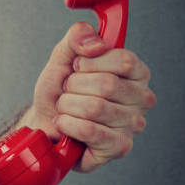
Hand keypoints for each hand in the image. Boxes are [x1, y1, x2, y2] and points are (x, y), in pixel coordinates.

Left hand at [25, 22, 154, 172]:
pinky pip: (90, 130)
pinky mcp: (120, 147)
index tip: (77, 67)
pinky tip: (66, 124)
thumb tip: (96, 42)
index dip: (90, 62)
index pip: (124, 60)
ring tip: (66, 108)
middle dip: (73, 86)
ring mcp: (133, 124)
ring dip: (67, 106)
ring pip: (95, 108)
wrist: (44, 122)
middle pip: (107, 84)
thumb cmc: (58, 92)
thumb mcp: (62, 57)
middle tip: (68, 91)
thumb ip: (77, 38)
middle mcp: (141, 98)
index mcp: (135, 73)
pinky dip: (68, 125)